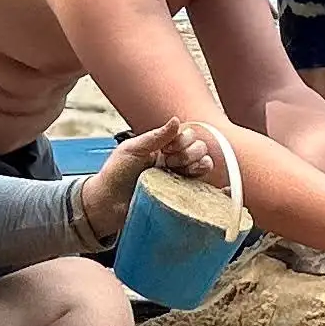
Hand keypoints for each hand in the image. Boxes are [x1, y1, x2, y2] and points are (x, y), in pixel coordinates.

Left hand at [76, 117, 224, 243]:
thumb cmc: (115, 174)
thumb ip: (155, 136)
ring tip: (179, 173)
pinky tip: (218, 188)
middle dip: (189, 153)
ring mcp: (178, 179)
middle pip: (199, 149)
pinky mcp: (180, 198)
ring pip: (204, 166)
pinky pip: (203, 190)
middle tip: (170, 163)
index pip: (187, 135)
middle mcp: (173, 161)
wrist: (106, 204)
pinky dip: (213, 187)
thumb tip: (176, 121)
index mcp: (162, 147)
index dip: (182, 140)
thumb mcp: (132, 149)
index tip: (167, 149)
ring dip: (198, 165)